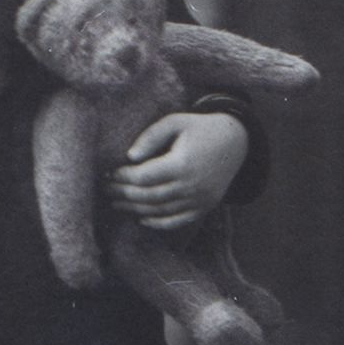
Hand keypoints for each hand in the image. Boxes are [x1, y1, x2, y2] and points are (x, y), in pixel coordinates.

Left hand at [104, 112, 248, 229]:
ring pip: (161, 211)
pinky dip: (158, 223)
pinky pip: (178, 221)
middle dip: (124, 195)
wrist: (236, 141)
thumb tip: (130, 157)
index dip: (123, 178)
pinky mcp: (205, 207)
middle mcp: (192, 186)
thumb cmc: (200, 128)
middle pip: (149, 196)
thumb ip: (151, 136)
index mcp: (182, 164)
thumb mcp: (175, 122)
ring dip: (136, 209)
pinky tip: (141, 219)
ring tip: (117, 203)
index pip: (144, 177)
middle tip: (106, 191)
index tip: (109, 174)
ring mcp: (200, 200)